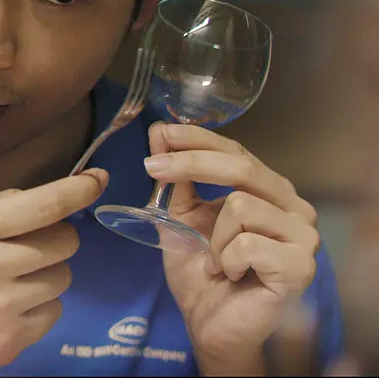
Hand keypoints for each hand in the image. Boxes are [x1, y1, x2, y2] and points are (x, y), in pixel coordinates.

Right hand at [0, 169, 107, 376]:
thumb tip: (48, 198)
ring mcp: (3, 307)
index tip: (97, 179)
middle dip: (56, 237)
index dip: (78, 190)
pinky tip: (10, 305)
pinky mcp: (13, 340)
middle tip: (30, 244)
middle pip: (65, 241)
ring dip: (47, 272)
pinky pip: (54, 311)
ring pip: (64, 277)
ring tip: (14, 278)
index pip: (41, 205)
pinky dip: (39, 304)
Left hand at [145, 122, 319, 374]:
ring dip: (212, 238)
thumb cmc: (202, 272)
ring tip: (216, 262)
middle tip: (152, 169)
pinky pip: (248, 244)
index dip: (198, 138)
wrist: (211, 324)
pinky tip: (232, 276)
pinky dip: (227, 260)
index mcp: (268, 191)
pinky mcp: (300, 266)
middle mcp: (293, 207)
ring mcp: (303, 236)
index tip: (160, 132)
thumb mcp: (181, 218)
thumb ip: (176, 179)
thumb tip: (159, 133)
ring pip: (240, 205)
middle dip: (191, 163)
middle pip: (242, 167)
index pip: (237, 151)